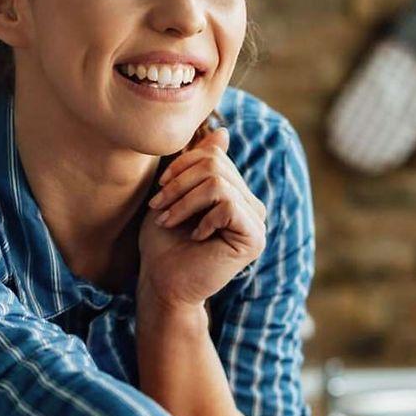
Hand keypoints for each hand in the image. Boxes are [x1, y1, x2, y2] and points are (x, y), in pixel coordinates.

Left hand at [138, 126, 267, 309]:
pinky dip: (202, 218)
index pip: (213, 156)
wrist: (163, 283)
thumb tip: (224, 132)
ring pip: (218, 182)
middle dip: (179, 183)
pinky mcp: (254, 238)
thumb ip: (197, 165)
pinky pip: (227, 205)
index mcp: (235, 193)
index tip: (160, 190)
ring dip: (184, 201)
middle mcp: (251, 205)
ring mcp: (256, 221)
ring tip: (168, 220)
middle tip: (159, 207)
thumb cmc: (164, 243)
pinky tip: (196, 237)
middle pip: (215, 164)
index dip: (182, 165)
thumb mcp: (175, 194)